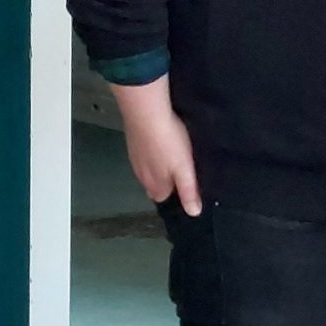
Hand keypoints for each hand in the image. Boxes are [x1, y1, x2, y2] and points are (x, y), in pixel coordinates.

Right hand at [112, 78, 200, 215]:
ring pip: (146, 168)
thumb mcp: (185, 169)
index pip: (162, 198)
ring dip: (157, 165)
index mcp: (155, 184)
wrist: (145, 112)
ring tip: (172, 154)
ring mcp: (134, 157)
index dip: (174, 192)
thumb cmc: (169, 142)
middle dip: (165, 180)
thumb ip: (188, 191)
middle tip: (181, 168)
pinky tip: (159, 140)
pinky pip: (142, 153)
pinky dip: (150, 150)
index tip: (185, 183)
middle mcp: (141, 174)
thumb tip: (193, 213)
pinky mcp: (132, 141)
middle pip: (153, 184)